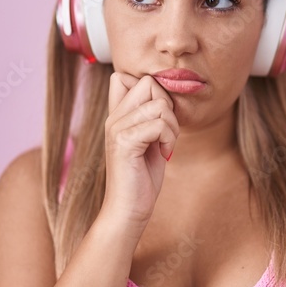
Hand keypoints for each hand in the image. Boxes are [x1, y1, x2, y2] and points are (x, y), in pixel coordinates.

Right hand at [102, 71, 179, 227]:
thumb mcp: (148, 141)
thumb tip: (163, 93)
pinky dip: (169, 138)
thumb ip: (150, 116)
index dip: (154, 91)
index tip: (160, 118)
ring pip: (159, 104)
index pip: (128, 77)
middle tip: (166, 133)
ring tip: (165, 145)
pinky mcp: (125, 142)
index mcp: (116, 115)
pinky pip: (159, 124)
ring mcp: (117, 128)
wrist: (128, 210)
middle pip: (148, 83)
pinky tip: (163, 154)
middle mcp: (113, 118)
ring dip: (172, 126)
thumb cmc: (141, 178)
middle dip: (168, 106)